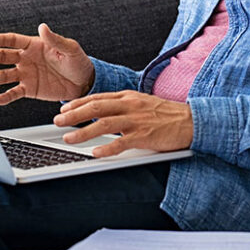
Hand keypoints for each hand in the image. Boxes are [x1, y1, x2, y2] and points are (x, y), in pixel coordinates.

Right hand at [0, 23, 93, 103]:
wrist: (84, 83)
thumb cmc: (77, 62)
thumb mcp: (70, 49)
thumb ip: (55, 40)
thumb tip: (42, 27)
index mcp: (35, 45)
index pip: (13, 40)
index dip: (0, 40)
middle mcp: (26, 59)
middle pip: (4, 56)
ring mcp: (26, 74)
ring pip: (5, 75)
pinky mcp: (29, 89)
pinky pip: (15, 92)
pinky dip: (6, 96)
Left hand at [53, 90, 192, 157]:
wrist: (191, 121)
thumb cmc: (166, 115)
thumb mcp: (142, 104)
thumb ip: (122, 106)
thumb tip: (101, 114)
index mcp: (129, 96)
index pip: (98, 97)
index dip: (78, 103)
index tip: (63, 108)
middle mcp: (130, 105)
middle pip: (96, 107)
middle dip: (74, 114)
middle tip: (58, 121)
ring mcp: (137, 120)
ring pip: (104, 124)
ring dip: (84, 132)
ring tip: (69, 138)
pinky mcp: (145, 136)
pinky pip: (122, 143)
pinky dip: (107, 148)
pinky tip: (95, 153)